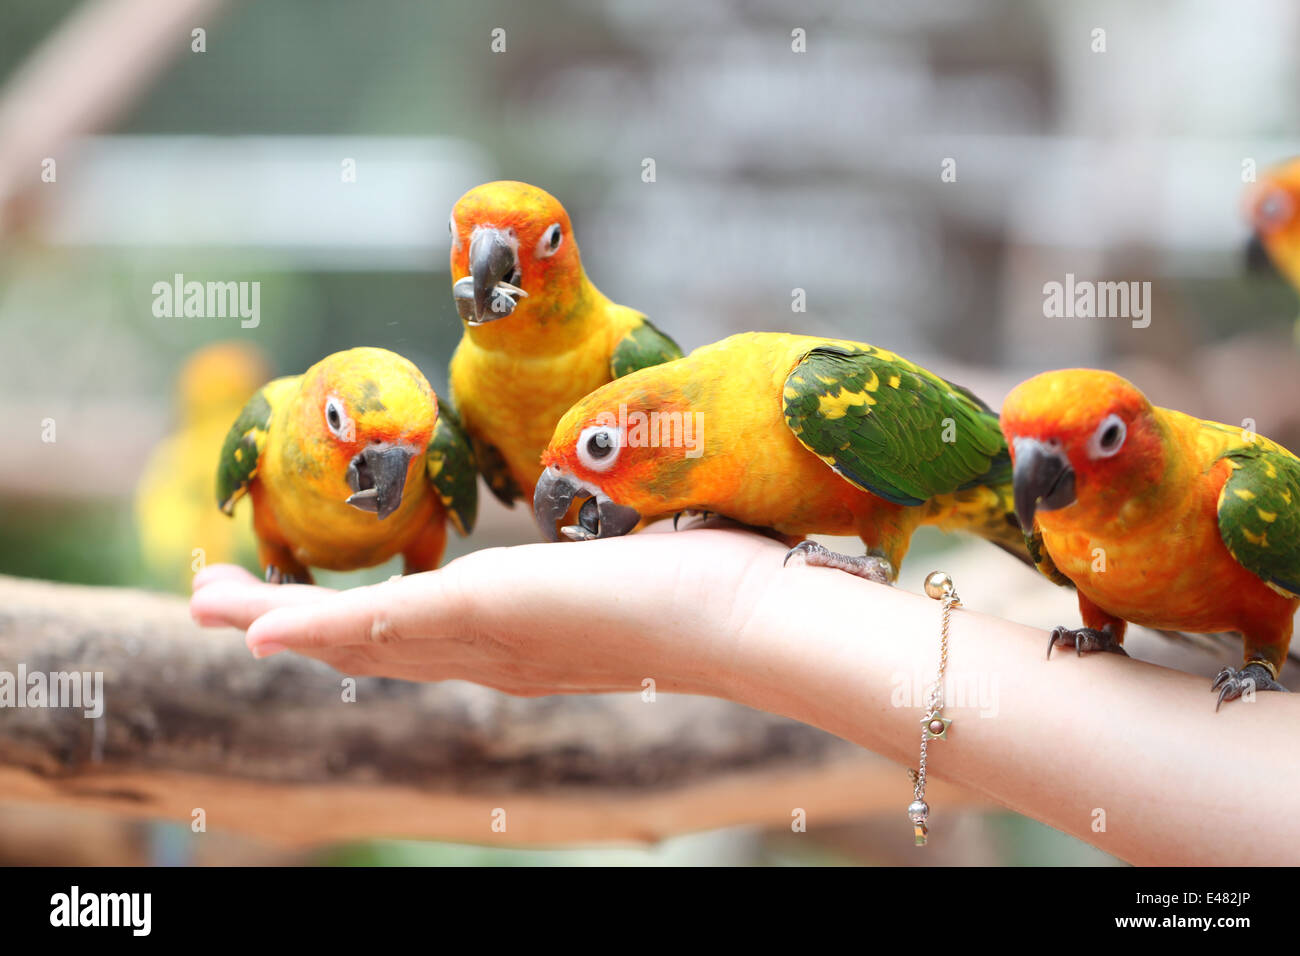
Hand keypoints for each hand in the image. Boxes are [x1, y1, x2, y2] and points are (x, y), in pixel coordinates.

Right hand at [190, 524, 789, 697]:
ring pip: (354, 640)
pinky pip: (375, 627)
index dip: (356, 629)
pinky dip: (308, 630)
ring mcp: (483, 642)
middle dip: (292, 629)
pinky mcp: (485, 614)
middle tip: (222, 613)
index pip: (421, 638)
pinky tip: (252, 629)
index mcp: (522, 643)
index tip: (313, 614)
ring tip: (208, 609)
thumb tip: (624, 511)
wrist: (751, 618)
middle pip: (367, 648)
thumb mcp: (636, 552)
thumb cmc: (715, 581)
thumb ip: (607, 543)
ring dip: (278, 624)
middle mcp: (492, 657)